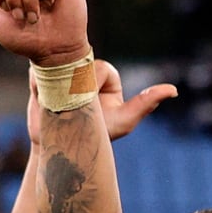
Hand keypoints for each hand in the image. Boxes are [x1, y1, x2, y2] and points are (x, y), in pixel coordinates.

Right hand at [29, 60, 176, 145]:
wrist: (62, 148)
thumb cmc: (97, 137)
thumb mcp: (124, 121)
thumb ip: (145, 103)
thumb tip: (174, 90)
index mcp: (106, 75)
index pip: (100, 68)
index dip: (95, 85)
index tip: (93, 103)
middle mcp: (83, 68)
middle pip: (78, 64)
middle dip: (76, 86)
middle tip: (75, 106)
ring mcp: (61, 69)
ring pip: (57, 66)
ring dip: (58, 88)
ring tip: (60, 105)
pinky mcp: (38, 73)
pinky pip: (38, 73)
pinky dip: (41, 90)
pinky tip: (45, 102)